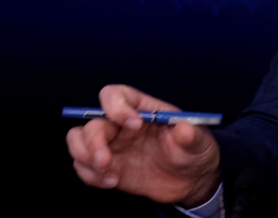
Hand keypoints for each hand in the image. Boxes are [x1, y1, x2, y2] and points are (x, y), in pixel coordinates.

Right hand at [66, 84, 220, 206]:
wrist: (191, 180)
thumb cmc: (194, 152)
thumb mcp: (199, 142)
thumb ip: (191, 136)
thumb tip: (184, 128)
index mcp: (143, 109)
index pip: (115, 95)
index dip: (117, 107)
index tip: (135, 125)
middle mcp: (122, 124)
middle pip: (91, 122)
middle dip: (93, 141)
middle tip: (107, 161)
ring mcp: (112, 145)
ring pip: (78, 140)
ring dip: (85, 157)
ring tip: (108, 173)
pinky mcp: (107, 166)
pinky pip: (82, 166)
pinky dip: (90, 175)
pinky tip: (112, 182)